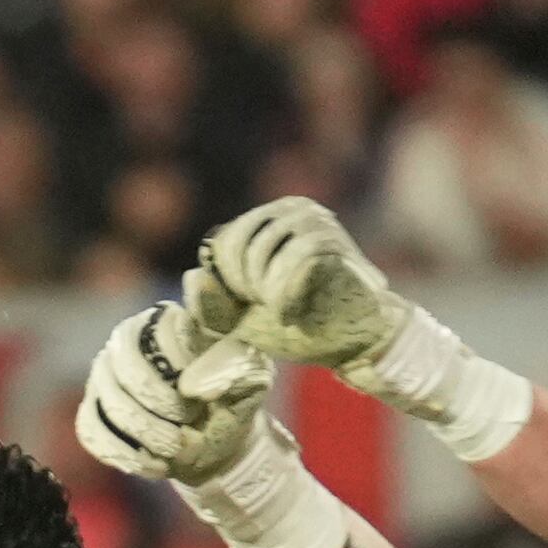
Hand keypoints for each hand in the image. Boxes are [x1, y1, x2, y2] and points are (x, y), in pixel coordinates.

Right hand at [73, 302, 274, 487]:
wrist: (219, 441)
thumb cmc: (233, 396)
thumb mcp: (249, 372)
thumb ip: (226, 340)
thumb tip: (197, 299)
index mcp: (165, 319)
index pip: (157, 337)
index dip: (181, 373)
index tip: (204, 394)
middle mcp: (127, 339)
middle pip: (125, 369)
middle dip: (160, 405)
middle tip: (189, 422)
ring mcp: (104, 375)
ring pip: (109, 403)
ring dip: (148, 433)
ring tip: (178, 446)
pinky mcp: (94, 411)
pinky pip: (93, 431)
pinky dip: (126, 454)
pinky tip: (156, 464)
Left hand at [183, 196, 414, 377]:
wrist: (354, 339)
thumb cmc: (300, 323)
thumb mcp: (244, 316)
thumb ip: (215, 301)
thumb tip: (193, 274)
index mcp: (271, 217)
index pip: (225, 241)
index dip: (227, 282)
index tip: (248, 306)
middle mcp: (294, 208)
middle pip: (241, 245)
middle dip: (245, 287)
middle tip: (266, 309)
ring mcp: (316, 220)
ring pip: (264, 251)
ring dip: (265, 291)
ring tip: (280, 310)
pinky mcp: (333, 240)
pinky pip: (294, 260)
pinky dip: (285, 295)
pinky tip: (292, 314)